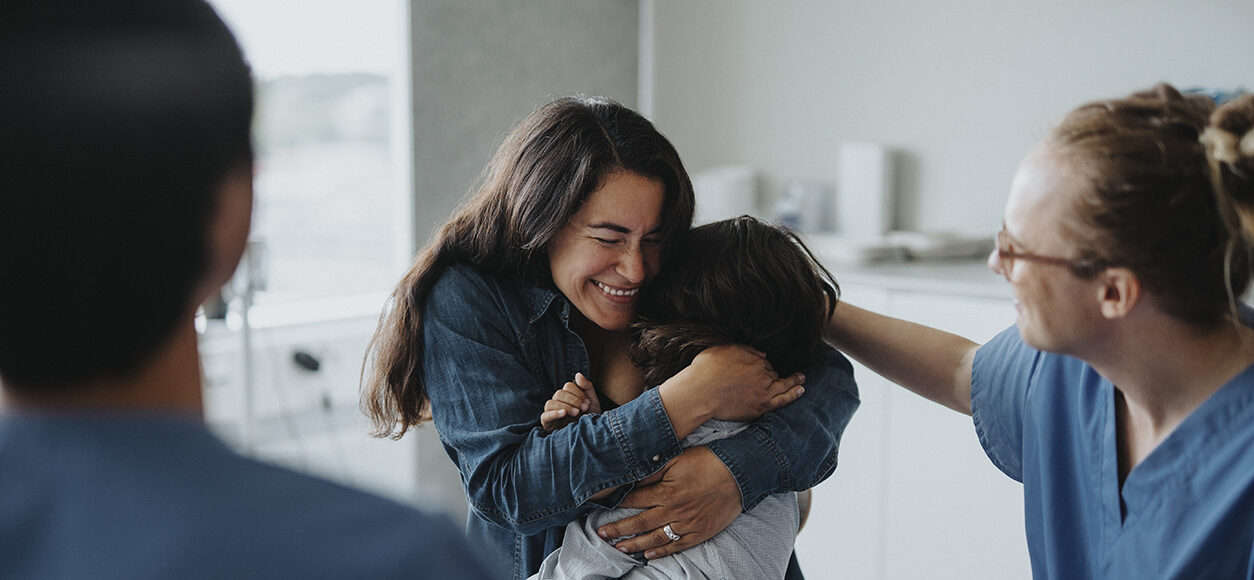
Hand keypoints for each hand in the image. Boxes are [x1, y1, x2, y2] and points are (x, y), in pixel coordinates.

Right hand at [540, 372, 600, 431]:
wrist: (592, 438)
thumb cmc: (591, 421)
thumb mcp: (593, 403)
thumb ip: (587, 387)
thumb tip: (578, 374)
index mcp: (568, 397)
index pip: (567, 386)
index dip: (578, 392)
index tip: (588, 403)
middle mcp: (558, 403)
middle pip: (559, 393)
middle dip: (573, 400)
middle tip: (584, 408)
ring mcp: (552, 413)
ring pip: (550, 402)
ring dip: (565, 406)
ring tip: (576, 413)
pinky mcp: (547, 424)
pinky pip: (545, 415)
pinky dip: (554, 413)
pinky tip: (564, 413)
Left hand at [596, 446, 741, 559]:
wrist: (739, 473)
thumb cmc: (708, 461)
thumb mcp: (677, 458)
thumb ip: (653, 469)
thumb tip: (633, 474)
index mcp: (666, 491)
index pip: (634, 500)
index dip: (616, 504)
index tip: (600, 507)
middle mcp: (674, 510)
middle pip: (639, 523)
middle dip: (618, 529)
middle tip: (601, 534)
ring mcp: (687, 524)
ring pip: (655, 538)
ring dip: (635, 544)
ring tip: (619, 548)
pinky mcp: (700, 532)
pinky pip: (677, 545)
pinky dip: (661, 551)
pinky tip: (648, 554)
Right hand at [679, 344, 806, 422]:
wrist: (700, 393)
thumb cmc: (707, 370)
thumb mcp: (724, 349)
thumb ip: (745, 349)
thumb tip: (762, 353)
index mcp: (755, 360)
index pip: (764, 362)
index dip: (761, 364)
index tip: (759, 366)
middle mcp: (763, 376)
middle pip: (773, 374)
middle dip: (775, 374)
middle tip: (784, 373)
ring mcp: (763, 393)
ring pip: (783, 386)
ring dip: (794, 382)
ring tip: (801, 379)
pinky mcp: (759, 408)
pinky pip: (782, 402)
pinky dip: (792, 396)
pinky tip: (800, 391)